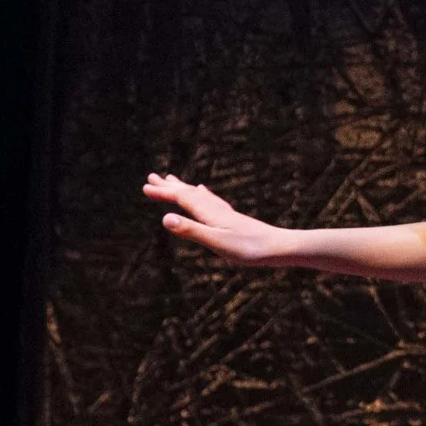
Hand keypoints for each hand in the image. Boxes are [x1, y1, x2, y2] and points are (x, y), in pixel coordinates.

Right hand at [143, 172, 292, 265]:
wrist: (280, 247)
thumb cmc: (249, 248)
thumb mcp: (216, 242)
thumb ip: (191, 230)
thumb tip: (165, 218)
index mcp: (210, 214)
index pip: (182, 199)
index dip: (163, 193)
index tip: (145, 187)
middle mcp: (217, 209)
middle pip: (189, 193)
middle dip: (170, 186)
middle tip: (151, 176)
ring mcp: (226, 213)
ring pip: (200, 195)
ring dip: (184, 188)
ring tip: (173, 180)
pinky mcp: (233, 219)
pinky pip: (212, 201)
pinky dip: (203, 194)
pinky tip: (204, 191)